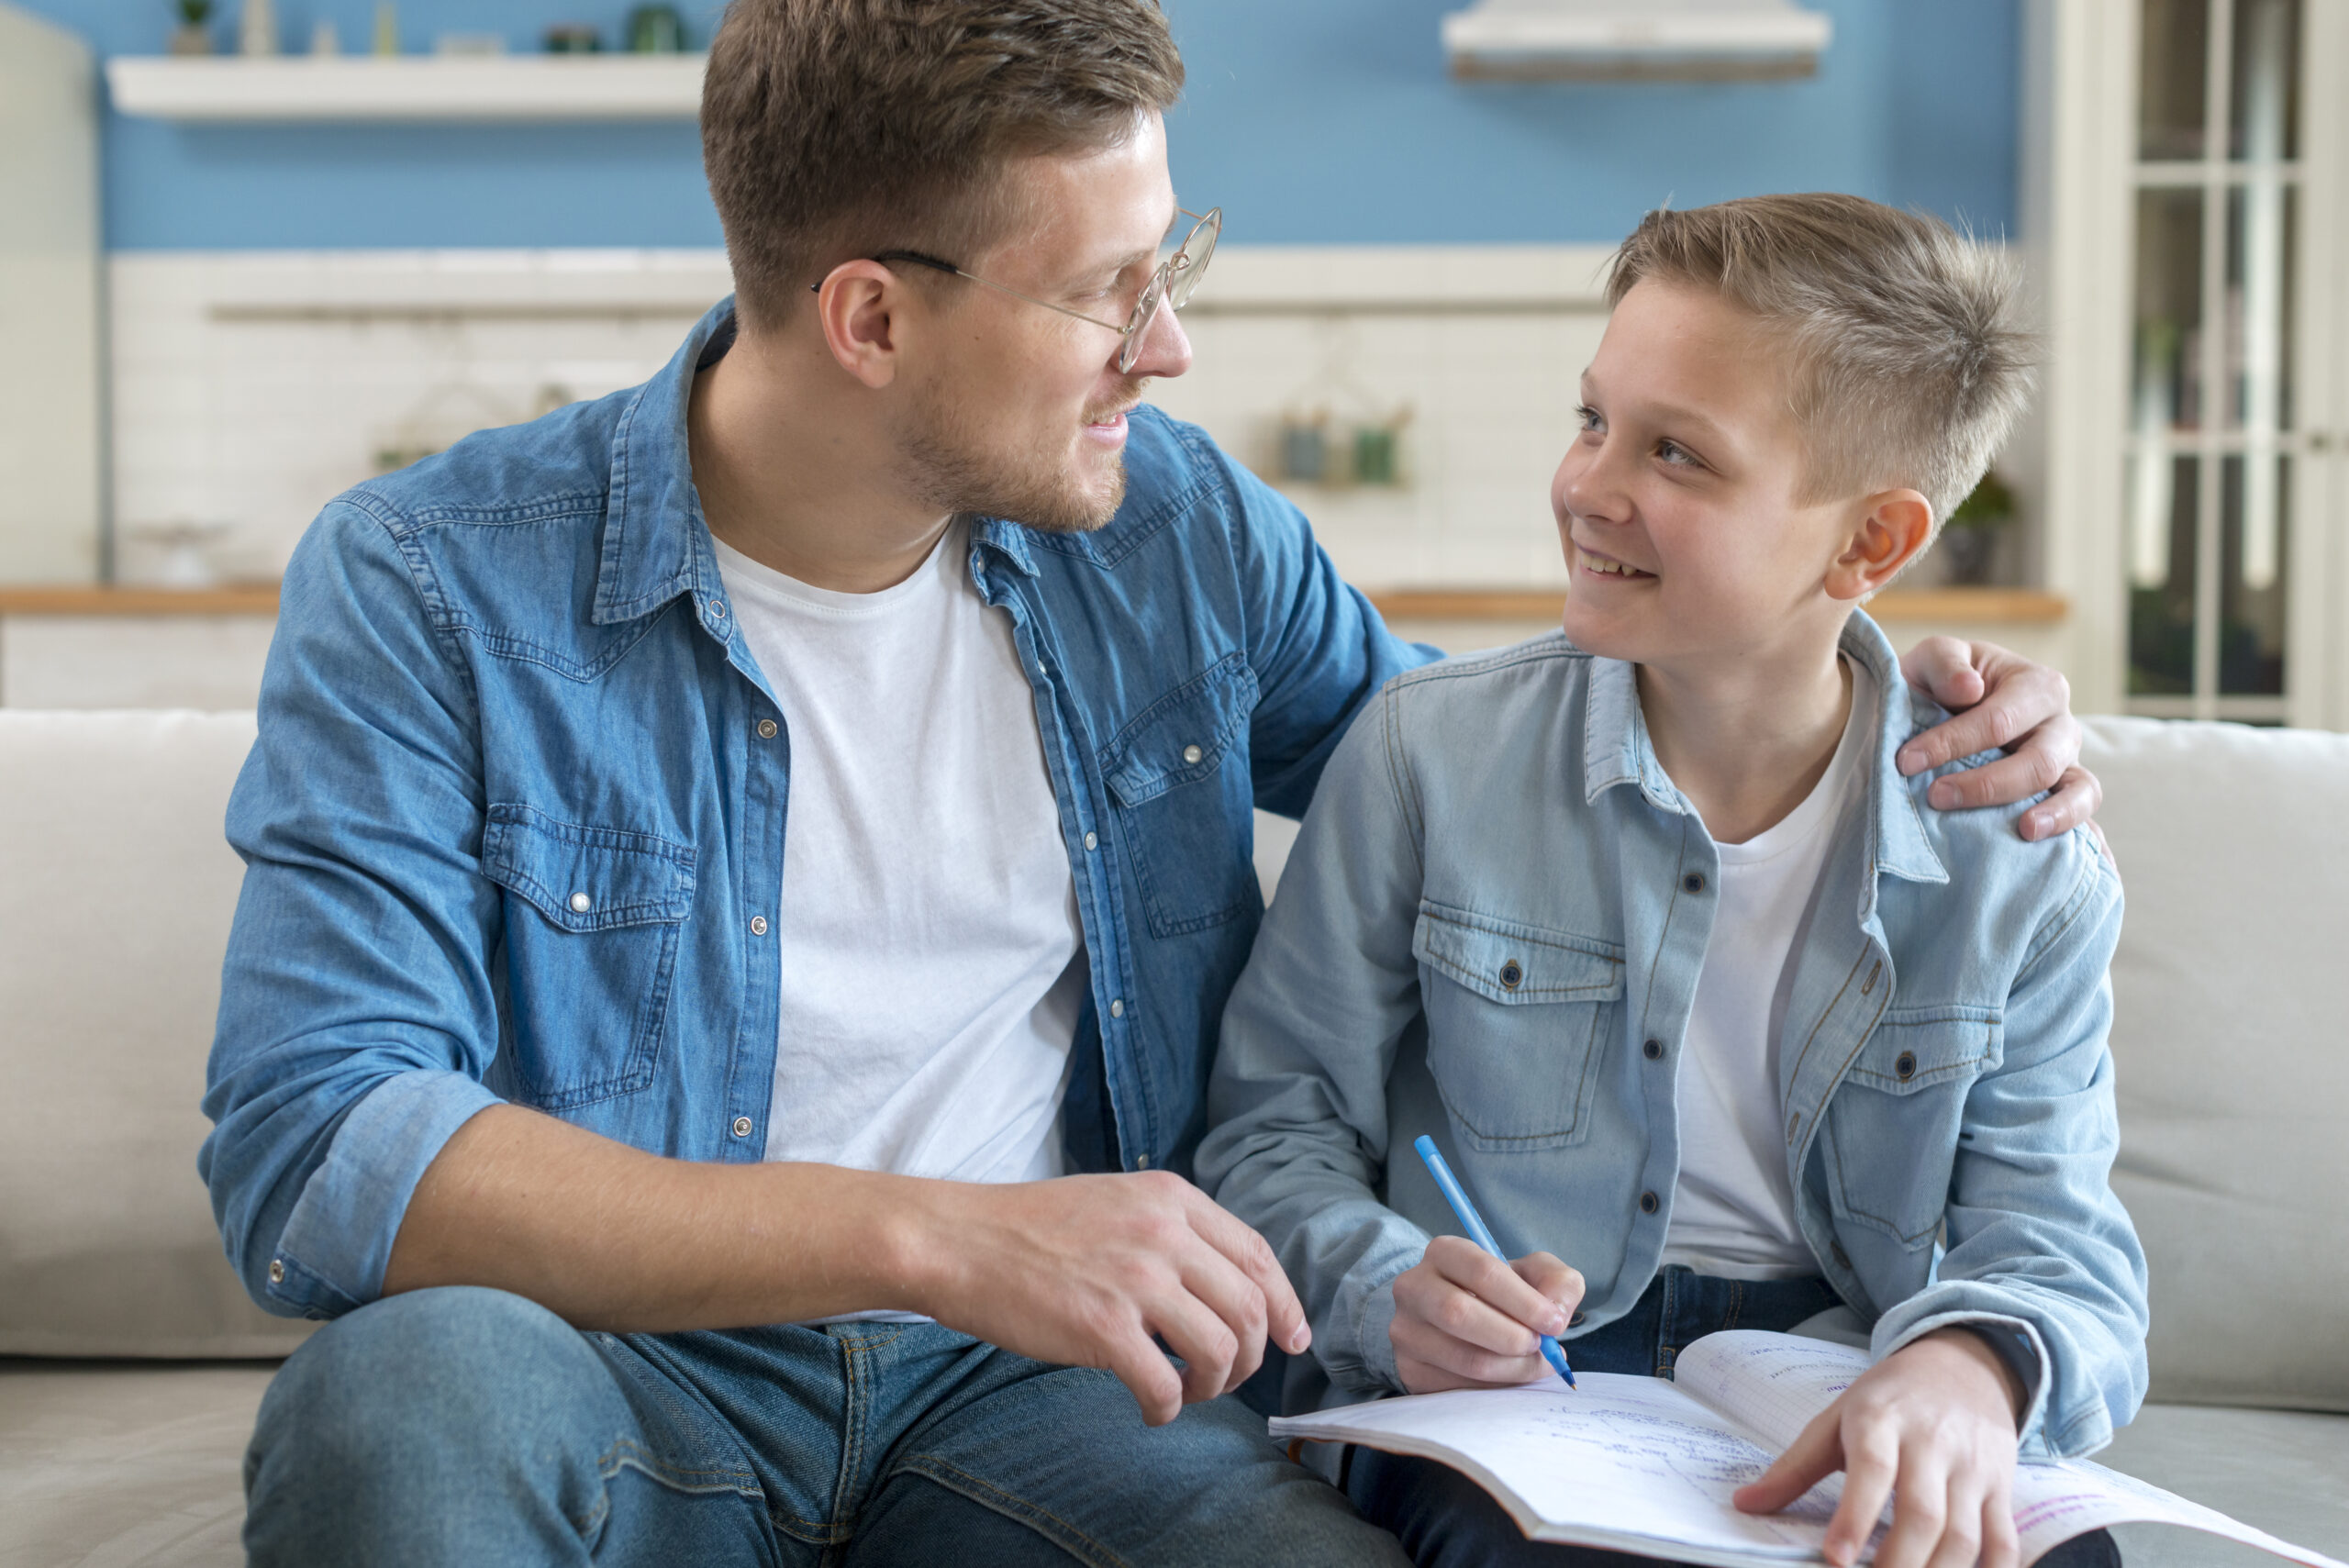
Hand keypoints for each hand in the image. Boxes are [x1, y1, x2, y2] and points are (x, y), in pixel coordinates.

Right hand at [907, 1170, 1309, 1426]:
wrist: (959, 1240)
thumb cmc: (1030, 1228)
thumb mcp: (1117, 1202)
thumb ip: (1171, 1232)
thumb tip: (1222, 1289)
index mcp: (1171, 1198)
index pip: (1257, 1255)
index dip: (1284, 1303)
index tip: (1293, 1338)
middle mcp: (1163, 1232)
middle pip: (1249, 1307)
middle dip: (1251, 1355)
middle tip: (1227, 1377)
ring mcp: (1135, 1278)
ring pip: (1220, 1348)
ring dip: (1215, 1384)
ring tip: (1187, 1391)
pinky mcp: (1103, 1325)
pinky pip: (1166, 1384)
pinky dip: (1169, 1409)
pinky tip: (1151, 1410)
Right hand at [1389, 1236, 1582, 1393]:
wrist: (1455, 1319)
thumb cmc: (1500, 1294)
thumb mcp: (1532, 1274)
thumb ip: (1558, 1281)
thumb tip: (1556, 1313)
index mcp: (1444, 1252)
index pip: (1483, 1272)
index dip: (1524, 1301)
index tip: (1554, 1323)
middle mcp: (1414, 1287)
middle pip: (1460, 1314)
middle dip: (1513, 1337)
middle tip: (1541, 1347)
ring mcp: (1406, 1330)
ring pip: (1464, 1358)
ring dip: (1512, 1368)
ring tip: (1534, 1363)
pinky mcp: (1409, 1369)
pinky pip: (1459, 1387)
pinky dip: (1496, 1388)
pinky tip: (1509, 1376)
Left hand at [1735, 1328, 2026, 1567]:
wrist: (1963, 1366)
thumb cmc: (1889, 1399)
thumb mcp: (1836, 1418)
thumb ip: (1794, 1466)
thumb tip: (1745, 1505)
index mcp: (1881, 1419)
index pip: (1872, 1469)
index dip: (1854, 1516)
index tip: (1834, 1557)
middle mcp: (1932, 1443)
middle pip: (1922, 1514)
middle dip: (1897, 1563)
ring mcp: (1972, 1467)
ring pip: (1964, 1535)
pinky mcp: (2001, 1487)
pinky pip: (2003, 1541)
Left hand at [1894, 636, 2103, 846]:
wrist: (1942, 705)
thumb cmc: (1940, 683)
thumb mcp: (1934, 658)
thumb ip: (1946, 663)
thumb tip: (1969, 689)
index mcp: (2036, 686)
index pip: (1999, 720)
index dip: (1952, 742)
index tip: (1905, 761)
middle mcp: (2060, 725)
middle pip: (2040, 761)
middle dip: (1986, 784)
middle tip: (1936, 796)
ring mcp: (2068, 764)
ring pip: (2078, 791)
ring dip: (2053, 814)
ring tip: (2023, 831)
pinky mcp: (2065, 797)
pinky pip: (2088, 819)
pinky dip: (2091, 840)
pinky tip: (2090, 867)